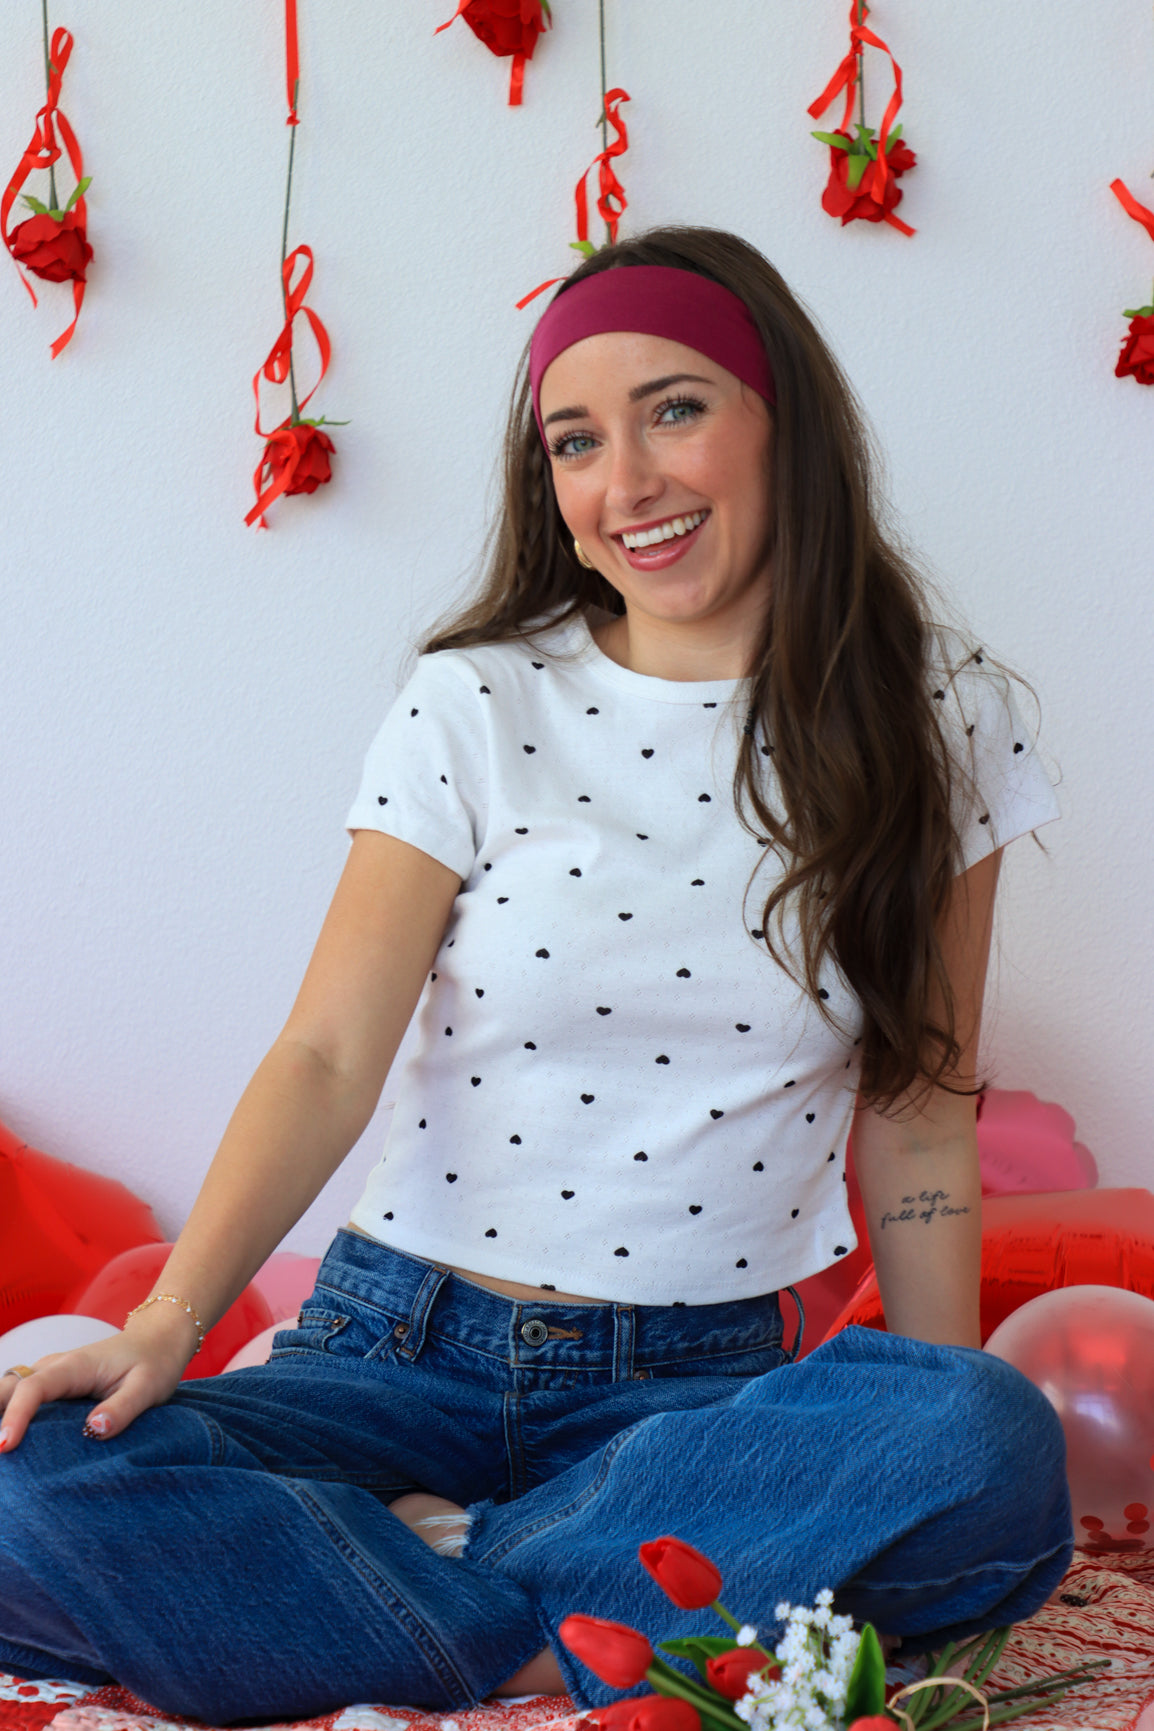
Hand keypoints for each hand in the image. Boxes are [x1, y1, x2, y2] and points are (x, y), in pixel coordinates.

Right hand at [0, 1310, 197, 1451]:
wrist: (158, 1340)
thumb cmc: (155, 1363)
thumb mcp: (148, 1387)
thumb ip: (122, 1408)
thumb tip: (94, 1429)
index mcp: (76, 1366)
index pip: (34, 1388)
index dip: (16, 1416)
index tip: (5, 1446)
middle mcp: (55, 1367)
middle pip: (9, 1387)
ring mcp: (51, 1375)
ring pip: (9, 1390)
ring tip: (0, 1448)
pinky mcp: (52, 1386)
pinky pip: (20, 1397)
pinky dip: (7, 1413)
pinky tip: (8, 1438)